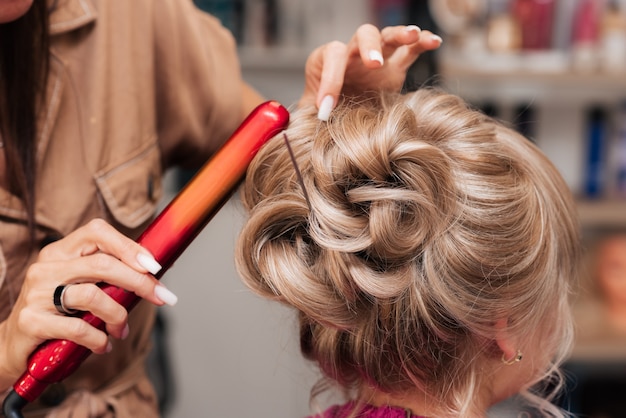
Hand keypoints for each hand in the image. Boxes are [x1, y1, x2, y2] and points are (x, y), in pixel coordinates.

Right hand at [0, 219, 175, 382]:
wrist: (17, 344)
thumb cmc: (60, 313)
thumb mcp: (81, 286)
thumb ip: (109, 276)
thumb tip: (153, 274)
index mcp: (61, 252)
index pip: (97, 232)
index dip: (130, 246)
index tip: (155, 267)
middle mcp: (47, 267)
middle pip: (102, 264)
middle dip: (139, 282)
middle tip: (160, 297)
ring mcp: (37, 293)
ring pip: (92, 295)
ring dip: (117, 315)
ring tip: (121, 330)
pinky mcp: (31, 321)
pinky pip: (77, 328)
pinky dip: (98, 338)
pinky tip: (103, 345)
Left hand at [302, 24, 441, 119]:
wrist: (340, 118)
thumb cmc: (321, 115)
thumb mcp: (307, 118)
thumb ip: (299, 119)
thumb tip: (285, 128)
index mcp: (326, 61)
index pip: (330, 58)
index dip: (330, 80)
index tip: (328, 108)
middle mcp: (351, 54)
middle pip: (361, 35)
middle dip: (368, 48)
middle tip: (374, 64)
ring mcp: (375, 58)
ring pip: (388, 36)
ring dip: (401, 34)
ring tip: (413, 36)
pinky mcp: (395, 68)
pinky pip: (410, 49)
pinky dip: (422, 42)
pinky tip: (434, 41)